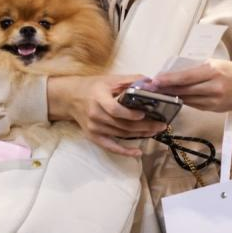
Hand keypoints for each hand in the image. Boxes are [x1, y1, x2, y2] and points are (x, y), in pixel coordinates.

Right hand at [47, 74, 167, 156]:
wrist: (70, 98)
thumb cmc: (93, 87)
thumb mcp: (109, 79)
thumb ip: (130, 80)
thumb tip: (151, 81)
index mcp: (99, 98)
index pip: (114, 109)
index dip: (129, 114)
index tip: (144, 113)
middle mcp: (95, 115)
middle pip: (122, 124)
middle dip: (144, 126)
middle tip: (161, 125)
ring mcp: (94, 128)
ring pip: (121, 134)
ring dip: (140, 134)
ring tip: (155, 131)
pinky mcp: (93, 137)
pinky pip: (111, 147)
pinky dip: (125, 151)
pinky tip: (138, 152)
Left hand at [152, 60, 231, 123]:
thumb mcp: (216, 63)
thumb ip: (197, 68)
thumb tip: (174, 72)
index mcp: (213, 71)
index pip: (186, 76)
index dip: (169, 79)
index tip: (156, 80)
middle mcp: (212, 87)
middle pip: (184, 89)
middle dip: (166, 88)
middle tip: (151, 87)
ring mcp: (212, 100)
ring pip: (186, 98)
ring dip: (172, 95)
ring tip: (159, 91)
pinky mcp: (211, 109)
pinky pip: (192, 104)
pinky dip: (182, 100)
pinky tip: (174, 96)